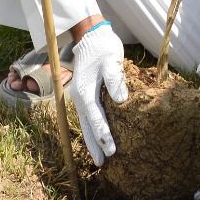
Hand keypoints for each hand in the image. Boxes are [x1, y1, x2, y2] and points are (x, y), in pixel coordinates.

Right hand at [70, 24, 127, 165]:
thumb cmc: (103, 47)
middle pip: (86, 125)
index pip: (95, 117)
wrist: (91, 35)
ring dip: (92, 139)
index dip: (103, 135)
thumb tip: (120, 100)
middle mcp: (79, 96)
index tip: (112, 150)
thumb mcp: (111, 60)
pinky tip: (99, 137)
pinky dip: (92, 128)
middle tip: (102, 163)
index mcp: (84, 90)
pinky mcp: (84, 93)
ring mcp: (80, 95)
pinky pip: (88, 115)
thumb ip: (114, 80)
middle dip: (94, 144)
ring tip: (100, 157)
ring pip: (85, 123)